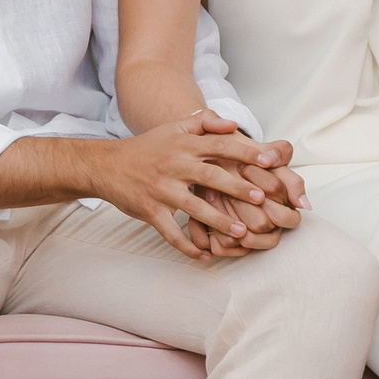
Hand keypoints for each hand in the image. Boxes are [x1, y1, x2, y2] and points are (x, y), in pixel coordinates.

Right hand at [91, 113, 298, 260]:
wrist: (107, 166)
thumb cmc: (147, 147)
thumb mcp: (173, 128)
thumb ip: (204, 122)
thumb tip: (234, 125)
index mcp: (184, 145)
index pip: (221, 145)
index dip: (247, 152)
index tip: (271, 162)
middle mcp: (174, 166)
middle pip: (211, 177)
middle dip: (238, 188)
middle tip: (262, 199)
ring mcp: (161, 190)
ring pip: (194, 208)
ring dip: (219, 221)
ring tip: (242, 233)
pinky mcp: (149, 210)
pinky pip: (170, 231)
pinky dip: (187, 245)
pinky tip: (205, 256)